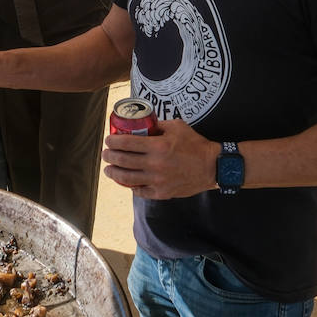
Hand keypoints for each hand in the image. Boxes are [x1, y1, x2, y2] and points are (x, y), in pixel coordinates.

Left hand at [102, 118, 218, 199]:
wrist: (211, 166)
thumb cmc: (195, 144)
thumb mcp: (177, 127)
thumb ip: (158, 125)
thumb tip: (142, 123)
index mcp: (158, 146)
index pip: (127, 143)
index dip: (113, 141)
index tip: (108, 140)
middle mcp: (155, 164)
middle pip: (123, 161)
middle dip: (109, 157)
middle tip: (105, 154)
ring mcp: (157, 181)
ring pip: (127, 178)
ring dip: (114, 173)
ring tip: (108, 169)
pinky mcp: (162, 193)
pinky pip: (140, 191)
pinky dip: (130, 186)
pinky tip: (126, 181)